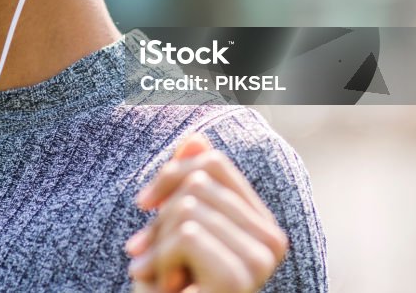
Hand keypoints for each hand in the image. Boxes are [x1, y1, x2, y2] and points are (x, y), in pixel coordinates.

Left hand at [126, 133, 288, 292]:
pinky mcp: (241, 276)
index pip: (214, 164)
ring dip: (158, 244)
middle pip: (198, 181)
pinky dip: (159, 260)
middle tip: (147, 254)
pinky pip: (186, 235)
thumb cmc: (172, 287)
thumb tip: (194, 138)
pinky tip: (166, 287)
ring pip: (188, 207)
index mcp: (261, 225)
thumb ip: (188, 184)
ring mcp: (260, 260)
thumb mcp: (173, 229)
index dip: (170, 174)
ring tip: (162, 275)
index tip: (144, 204)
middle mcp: (272, 240)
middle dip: (159, 218)